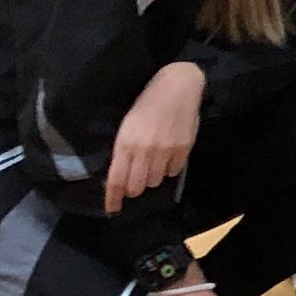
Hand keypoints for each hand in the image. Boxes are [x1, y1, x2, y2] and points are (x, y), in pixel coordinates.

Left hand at [104, 59, 205, 212]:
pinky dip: (168, 169)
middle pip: (136, 187)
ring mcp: (165, 151)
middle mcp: (144, 150)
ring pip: (155, 181)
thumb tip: (120, 174)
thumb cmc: (148, 101)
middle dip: (133, 187)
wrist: (178, 85)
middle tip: (134, 179)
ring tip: (153, 162)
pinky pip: (173, 172)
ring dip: (151, 177)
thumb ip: (124, 149)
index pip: (116, 180)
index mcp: (126, 143)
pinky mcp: (183, 150)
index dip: (112, 198)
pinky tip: (167, 156)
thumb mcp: (128, 124)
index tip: (112, 210)